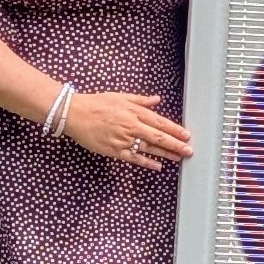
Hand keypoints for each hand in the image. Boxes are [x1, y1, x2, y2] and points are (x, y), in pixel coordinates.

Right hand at [63, 92, 192, 170]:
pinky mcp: (114, 150)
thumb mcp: (120, 96)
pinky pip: (134, 158)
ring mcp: (123, 139)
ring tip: (179, 157)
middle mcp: (131, 126)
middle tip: (189, 150)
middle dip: (176, 144)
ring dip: (165, 154)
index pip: (160, 122)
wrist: (74, 114)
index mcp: (134, 111)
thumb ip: (140, 100)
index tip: (187, 135)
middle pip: (158, 137)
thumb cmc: (97, 103)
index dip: (175, 129)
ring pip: (149, 149)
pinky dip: (147, 163)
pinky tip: (158, 166)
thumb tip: (157, 99)